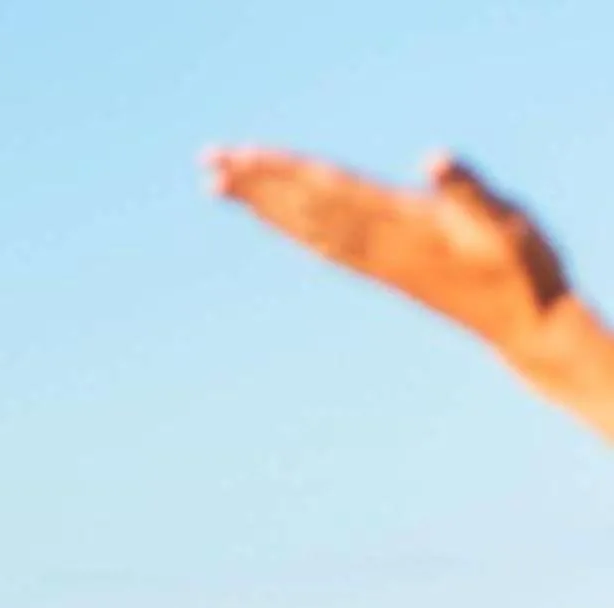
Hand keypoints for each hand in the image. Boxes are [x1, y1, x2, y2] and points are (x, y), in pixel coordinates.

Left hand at [205, 146, 569, 356]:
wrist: (523, 325)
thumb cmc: (520, 270)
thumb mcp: (500, 224)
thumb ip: (466, 192)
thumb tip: (434, 157)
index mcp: (397, 226)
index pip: (325, 191)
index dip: (282, 173)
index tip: (239, 159)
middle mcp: (375, 245)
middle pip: (303, 207)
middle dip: (256, 184)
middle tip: (208, 161)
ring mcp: (377, 260)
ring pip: (306, 227)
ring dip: (264, 204)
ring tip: (221, 185)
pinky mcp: (385, 270)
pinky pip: (325, 246)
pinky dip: (293, 229)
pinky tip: (273, 221)